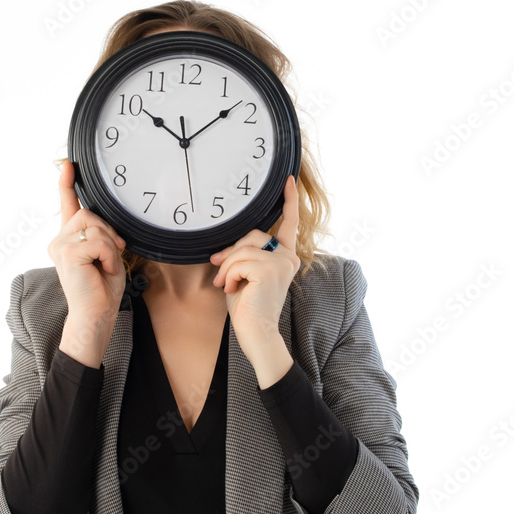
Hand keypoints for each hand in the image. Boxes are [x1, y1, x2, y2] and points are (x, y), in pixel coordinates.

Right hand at [48, 160, 126, 359]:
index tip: (69, 164)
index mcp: (68, 239)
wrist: (95, 316)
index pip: (67, 205)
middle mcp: (59, 240)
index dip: (67, 182)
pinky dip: (109, 256)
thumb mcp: (106, 255)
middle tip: (112, 256)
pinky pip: (98, 241)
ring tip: (105, 266)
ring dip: (110, 247)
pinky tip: (104, 270)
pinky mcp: (67, 253)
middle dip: (109, 233)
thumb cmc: (101, 290)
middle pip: (90, 214)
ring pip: (96, 226)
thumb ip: (101, 235)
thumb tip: (102, 224)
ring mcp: (60, 246)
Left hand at [209, 175, 300, 363]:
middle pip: (252, 235)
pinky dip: (229, 276)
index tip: (288, 180)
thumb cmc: (250, 308)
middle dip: (231, 253)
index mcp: (286, 257)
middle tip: (222, 275)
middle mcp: (289, 257)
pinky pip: (239, 261)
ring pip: (242, 250)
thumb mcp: (245, 276)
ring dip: (227, 269)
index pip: (290, 224)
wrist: (257, 332)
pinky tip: (234, 290)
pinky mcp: (270, 269)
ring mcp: (282, 262)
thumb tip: (223, 249)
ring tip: (228, 286)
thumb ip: (243, 257)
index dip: (289, 201)